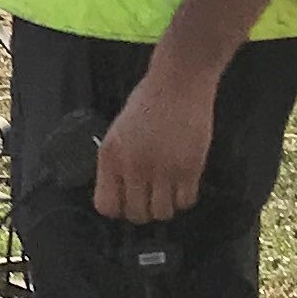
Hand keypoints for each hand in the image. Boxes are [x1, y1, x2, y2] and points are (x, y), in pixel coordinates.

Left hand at [92, 62, 216, 222]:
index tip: (127, 201)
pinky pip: (186, 202)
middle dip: (143, 210)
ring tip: (168, 190)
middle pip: (136, 215)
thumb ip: (116, 164)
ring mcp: (163, 169)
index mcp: (111, 156)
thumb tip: (121, 195)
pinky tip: (183, 183)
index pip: (106, 206)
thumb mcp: (118, 132)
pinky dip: (185, 198)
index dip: (118, 208)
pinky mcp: (190, 168)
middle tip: (151, 197)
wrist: (178, 83)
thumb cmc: (147, 103)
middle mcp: (134, 166)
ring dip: (165, 206)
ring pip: (162, 213)